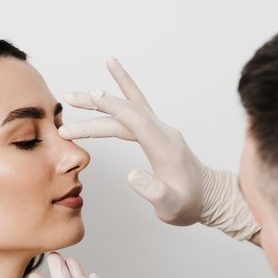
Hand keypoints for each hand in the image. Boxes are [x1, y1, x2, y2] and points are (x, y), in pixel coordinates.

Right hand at [59, 58, 260, 240]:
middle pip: (127, 112)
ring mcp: (160, 129)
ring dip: (101, 102)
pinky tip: (112, 70)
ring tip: (73, 96)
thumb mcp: (171, 207)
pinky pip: (137, 107)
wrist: (209, 198)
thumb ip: (154, 192)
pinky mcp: (156, 131)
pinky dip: (122, 90)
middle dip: (96, 106)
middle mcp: (163, 132)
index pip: (137, 121)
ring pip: (128, 109)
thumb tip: (131, 176)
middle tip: (68, 100)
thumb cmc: (189, 204)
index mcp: (166, 148)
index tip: (92, 95)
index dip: (115, 107)